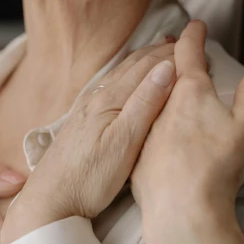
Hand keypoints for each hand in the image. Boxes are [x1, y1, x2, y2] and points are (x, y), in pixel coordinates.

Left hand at [1, 41, 176, 243]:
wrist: (48, 203)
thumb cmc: (87, 180)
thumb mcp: (123, 144)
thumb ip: (144, 105)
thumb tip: (166, 68)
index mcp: (110, 102)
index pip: (147, 68)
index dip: (172, 55)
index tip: (195, 43)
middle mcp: (96, 100)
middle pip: (132, 67)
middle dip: (159, 52)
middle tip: (182, 41)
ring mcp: (86, 111)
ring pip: (120, 76)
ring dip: (142, 62)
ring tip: (158, 52)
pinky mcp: (81, 125)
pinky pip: (110, 89)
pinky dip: (127, 77)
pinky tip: (125, 82)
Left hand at [131, 21, 243, 243]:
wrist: (180, 214)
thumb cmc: (217, 169)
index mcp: (187, 92)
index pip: (188, 53)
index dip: (194, 37)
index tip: (196, 25)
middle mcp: (158, 103)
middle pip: (159, 67)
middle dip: (168, 51)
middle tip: (174, 42)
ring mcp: (142, 128)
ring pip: (139, 90)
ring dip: (148, 74)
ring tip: (154, 68)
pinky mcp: (133, 154)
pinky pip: (129, 118)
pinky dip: (134, 104)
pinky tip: (135, 111)